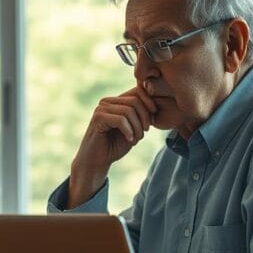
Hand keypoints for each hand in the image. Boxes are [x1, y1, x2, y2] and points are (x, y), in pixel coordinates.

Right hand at [67, 85, 156, 206]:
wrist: (97, 161)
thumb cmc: (115, 146)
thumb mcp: (133, 129)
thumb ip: (141, 115)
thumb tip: (155, 103)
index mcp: (115, 101)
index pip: (137, 91)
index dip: (149, 103)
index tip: (153, 120)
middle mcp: (107, 101)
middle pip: (135, 100)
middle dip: (145, 117)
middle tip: (144, 133)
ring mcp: (101, 108)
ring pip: (129, 110)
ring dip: (137, 127)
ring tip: (136, 139)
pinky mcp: (98, 118)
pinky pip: (120, 119)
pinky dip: (129, 131)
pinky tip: (129, 140)